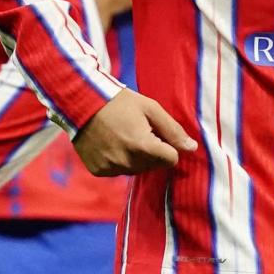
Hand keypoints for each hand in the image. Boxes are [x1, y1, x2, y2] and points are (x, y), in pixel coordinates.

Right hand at [72, 90, 197, 175]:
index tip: (157, 133)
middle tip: (138, 131)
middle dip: (152, 151)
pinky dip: (118, 160)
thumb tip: (192, 148)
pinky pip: (118, 171)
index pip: (171, 159)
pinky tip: (111, 143)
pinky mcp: (98, 171)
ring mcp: (111, 168)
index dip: (167, 146)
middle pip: (154, 165)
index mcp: (143, 146)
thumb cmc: (119, 102)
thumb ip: (173, 130)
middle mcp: (127, 162)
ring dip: (136, 157)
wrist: (81, 102)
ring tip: (123, 136)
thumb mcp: (150, 108)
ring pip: (136, 170)